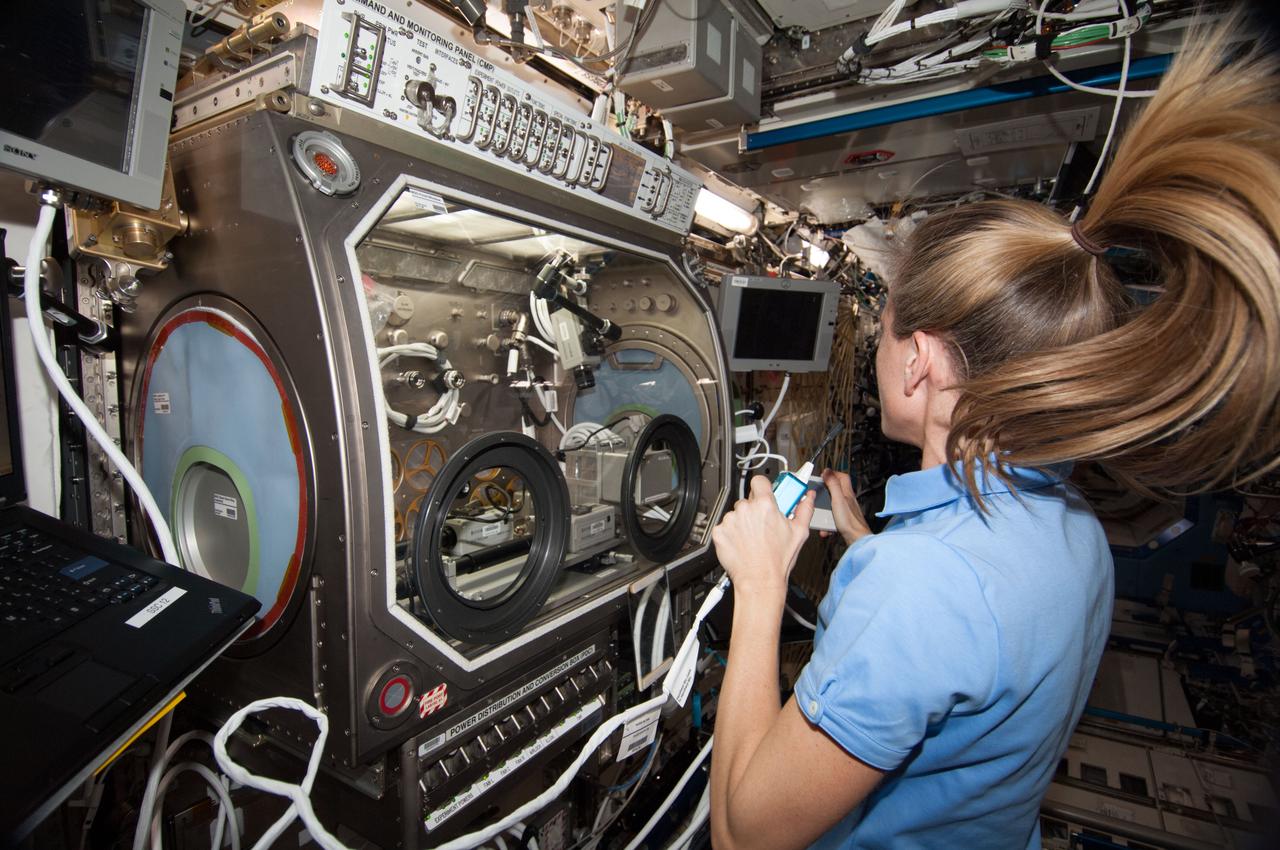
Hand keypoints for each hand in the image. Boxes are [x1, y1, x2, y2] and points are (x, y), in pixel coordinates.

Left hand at [711, 474, 814, 600]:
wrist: (760, 581)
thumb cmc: (778, 560)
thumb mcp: (799, 533)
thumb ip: (805, 509)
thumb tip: (808, 497)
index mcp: (765, 505)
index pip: (759, 481)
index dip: (764, 488)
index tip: (766, 494)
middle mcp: (745, 510)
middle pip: (748, 500)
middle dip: (755, 510)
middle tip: (764, 525)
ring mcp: (730, 521)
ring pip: (736, 514)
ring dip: (743, 522)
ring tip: (753, 538)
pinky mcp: (719, 532)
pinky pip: (725, 526)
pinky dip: (731, 534)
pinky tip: (742, 544)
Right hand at [821, 469, 871, 545]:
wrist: (857, 539)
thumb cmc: (850, 522)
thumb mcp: (838, 499)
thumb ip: (833, 484)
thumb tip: (828, 471)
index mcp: (847, 493)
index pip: (843, 477)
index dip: (833, 473)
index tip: (823, 475)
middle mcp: (848, 500)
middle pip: (838, 489)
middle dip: (827, 489)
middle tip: (819, 491)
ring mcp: (847, 511)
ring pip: (834, 505)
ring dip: (825, 508)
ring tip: (820, 512)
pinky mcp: (844, 521)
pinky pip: (833, 518)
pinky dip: (827, 522)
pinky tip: (825, 526)